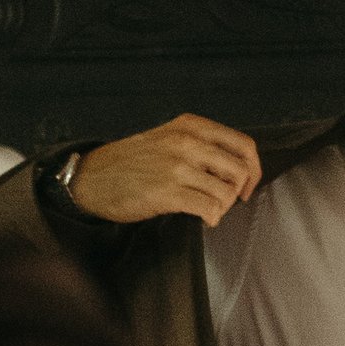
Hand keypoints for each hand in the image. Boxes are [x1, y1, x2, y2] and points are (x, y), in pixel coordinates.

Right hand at [67, 115, 261, 228]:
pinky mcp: (168, 192)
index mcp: (190, 126)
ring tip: (207, 210)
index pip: (243, 144)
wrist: (91, 177)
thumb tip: (233, 167)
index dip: (253, 169)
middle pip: (240, 170)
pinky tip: (203, 219)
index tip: (245, 185)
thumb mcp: (167, 138)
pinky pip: (209, 208)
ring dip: (222, 207)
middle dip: (238, 192)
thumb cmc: (130, 162)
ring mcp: (177, 166)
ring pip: (226, 192)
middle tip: (226, 202)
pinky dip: (212, 218)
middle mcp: (187, 142)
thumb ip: (198, 144)